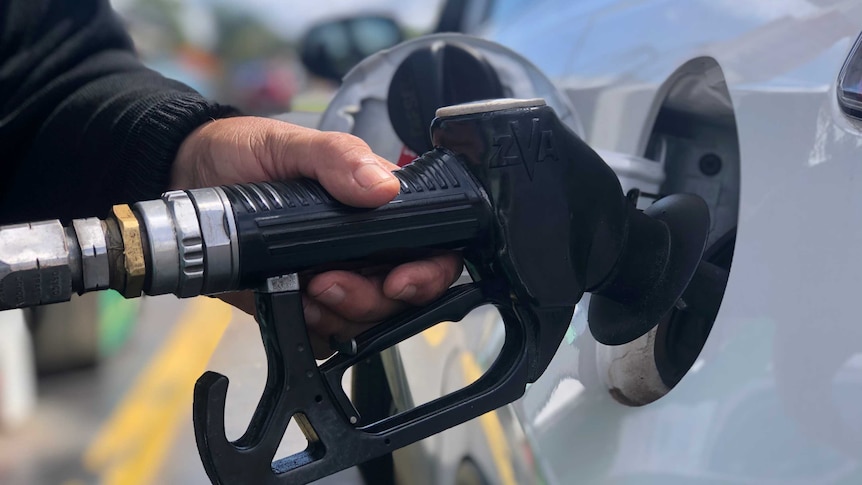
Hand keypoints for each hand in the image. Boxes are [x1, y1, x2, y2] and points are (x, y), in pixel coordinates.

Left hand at [172, 117, 462, 357]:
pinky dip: (312, 327)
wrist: (183, 177)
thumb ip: (338, 157)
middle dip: (371, 299)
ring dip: (339, 313)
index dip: (427, 272)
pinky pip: (325, 335)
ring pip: (365, 320)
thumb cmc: (242, 152)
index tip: (399, 280)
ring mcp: (332, 277)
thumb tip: (384, 187)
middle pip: (399, 295)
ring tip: (303, 285)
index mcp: (376, 209)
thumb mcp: (291, 143)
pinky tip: (290, 302)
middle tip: (329, 282)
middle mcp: (363, 248)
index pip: (429, 248)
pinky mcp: (299, 302)